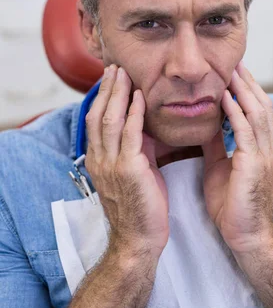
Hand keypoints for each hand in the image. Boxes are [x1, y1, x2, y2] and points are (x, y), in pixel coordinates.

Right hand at [85, 65, 168, 259]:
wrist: (139, 239)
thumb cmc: (140, 206)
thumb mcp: (133, 171)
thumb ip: (134, 146)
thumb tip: (142, 123)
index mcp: (98, 160)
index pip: (95, 121)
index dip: (102, 97)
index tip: (111, 78)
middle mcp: (100, 159)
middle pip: (98, 115)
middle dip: (107, 89)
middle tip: (115, 67)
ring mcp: (111, 164)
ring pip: (110, 120)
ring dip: (117, 94)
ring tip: (124, 74)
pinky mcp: (129, 169)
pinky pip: (130, 134)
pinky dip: (133, 113)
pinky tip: (139, 96)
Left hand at [202, 61, 272, 255]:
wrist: (246, 237)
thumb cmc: (233, 205)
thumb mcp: (221, 167)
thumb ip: (217, 143)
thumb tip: (206, 123)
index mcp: (261, 148)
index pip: (257, 109)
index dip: (247, 89)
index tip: (233, 70)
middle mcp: (267, 147)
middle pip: (261, 104)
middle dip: (248, 82)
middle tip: (234, 61)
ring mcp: (264, 155)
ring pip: (258, 112)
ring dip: (244, 90)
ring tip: (231, 71)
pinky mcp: (254, 164)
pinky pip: (246, 132)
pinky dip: (236, 112)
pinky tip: (226, 98)